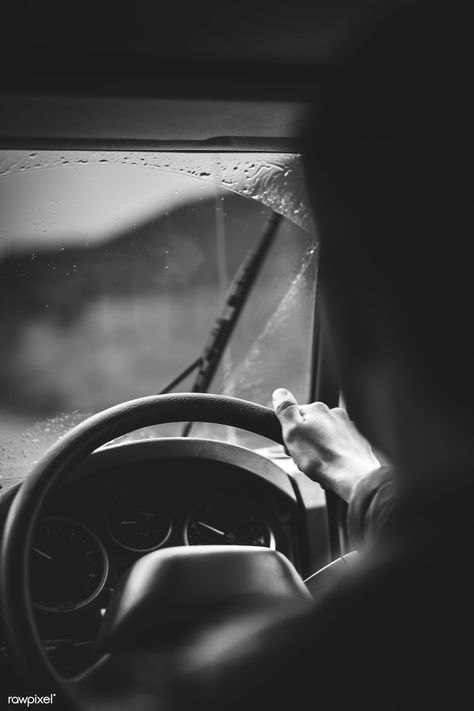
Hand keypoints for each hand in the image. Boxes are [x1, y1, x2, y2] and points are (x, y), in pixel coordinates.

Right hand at [272, 388, 380, 502]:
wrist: (353, 477)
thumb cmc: (322, 458)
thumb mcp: (293, 432)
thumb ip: (285, 410)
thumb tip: (280, 392)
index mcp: (318, 409)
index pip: (295, 415)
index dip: (289, 432)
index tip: (291, 445)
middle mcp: (335, 414)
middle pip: (311, 426)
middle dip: (305, 441)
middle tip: (304, 457)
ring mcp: (348, 428)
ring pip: (325, 438)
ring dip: (319, 450)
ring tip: (319, 464)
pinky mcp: (357, 442)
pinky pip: (338, 448)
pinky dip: (333, 456)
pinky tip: (331, 467)